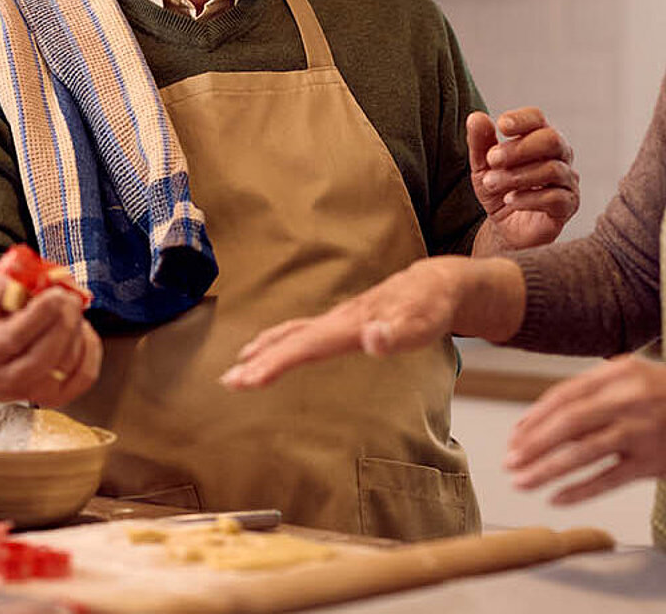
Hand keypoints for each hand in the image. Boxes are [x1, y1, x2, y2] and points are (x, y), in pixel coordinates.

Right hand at [0, 263, 101, 406]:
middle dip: (65, 320)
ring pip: (67, 362)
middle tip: (70, 296)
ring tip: (69, 310)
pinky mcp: (57, 399)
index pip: (15, 337)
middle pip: (45, 354)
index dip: (40, 313)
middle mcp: (7, 380)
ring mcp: (34, 393)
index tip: (56, 293)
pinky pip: (86, 374)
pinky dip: (90, 348)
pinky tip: (80, 330)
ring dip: (76, 329)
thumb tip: (27, 276)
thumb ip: (4, 286)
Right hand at [220, 256, 522, 389]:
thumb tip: (372, 339)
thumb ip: (396, 334)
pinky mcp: (342, 320)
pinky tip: (272, 348)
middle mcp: (338, 319)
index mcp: (350, 324)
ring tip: (238, 367)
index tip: (247, 379)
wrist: (438, 282)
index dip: (275, 363)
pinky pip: (301, 331)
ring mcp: (338, 318)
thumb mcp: (422, 324)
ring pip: (292, 332)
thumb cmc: (429, 307)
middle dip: (259, 361)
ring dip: (264, 350)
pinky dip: (279, 340)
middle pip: (291, 339)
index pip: (305, 346)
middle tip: (228, 383)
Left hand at [468, 108, 578, 251]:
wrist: (506, 230)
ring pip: (552, 169)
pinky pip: (555, 197)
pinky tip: (510, 200)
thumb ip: (480, 144)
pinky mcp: (568, 206)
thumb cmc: (499, 192)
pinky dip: (529, 198)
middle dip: (520, 148)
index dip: (521, 119)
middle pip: (552, 140)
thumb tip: (476, 118)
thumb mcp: (482, 168)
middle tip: (493, 159)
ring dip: (517, 176)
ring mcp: (568, 181)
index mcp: (539, 139)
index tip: (501, 126)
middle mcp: (560, 156)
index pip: (538, 119)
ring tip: (492, 183)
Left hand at [503, 357, 665, 505]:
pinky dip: (579, 490)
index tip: (514, 436)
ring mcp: (640, 433)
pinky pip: (607, 479)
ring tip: (523, 481)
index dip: (534, 418)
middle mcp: (626, 401)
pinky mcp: (652, 462)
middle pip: (567, 424)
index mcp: (618, 374)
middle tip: (509, 461)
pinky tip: (556, 498)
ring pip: (582, 454)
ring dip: (546, 470)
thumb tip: (551, 411)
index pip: (563, 396)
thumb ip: (596, 387)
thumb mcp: (635, 372)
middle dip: (532, 445)